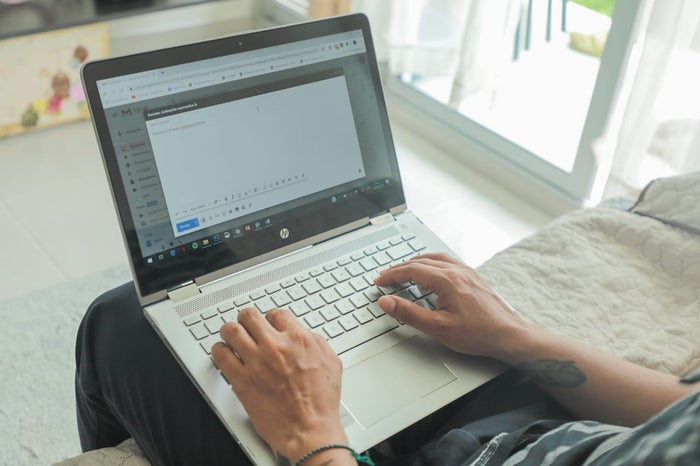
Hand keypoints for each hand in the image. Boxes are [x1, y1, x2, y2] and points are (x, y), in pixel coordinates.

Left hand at [212, 308, 347, 462]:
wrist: (309, 429)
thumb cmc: (321, 402)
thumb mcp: (331, 362)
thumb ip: (316, 342)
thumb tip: (304, 334)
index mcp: (298, 339)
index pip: (276, 314)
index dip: (270, 318)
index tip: (267, 324)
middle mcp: (275, 346)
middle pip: (249, 316)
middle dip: (246, 320)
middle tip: (246, 326)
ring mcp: (256, 362)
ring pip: (231, 331)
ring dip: (229, 331)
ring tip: (230, 336)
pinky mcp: (242, 381)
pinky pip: (221, 356)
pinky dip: (219, 351)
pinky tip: (223, 354)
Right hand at [374, 253, 525, 360]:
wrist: (509, 336)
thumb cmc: (479, 333)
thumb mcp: (437, 327)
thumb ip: (409, 313)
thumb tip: (387, 302)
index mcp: (447, 280)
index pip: (411, 271)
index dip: (392, 275)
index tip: (379, 282)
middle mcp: (457, 271)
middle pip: (421, 262)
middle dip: (400, 268)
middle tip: (386, 277)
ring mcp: (467, 272)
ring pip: (435, 258)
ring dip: (416, 262)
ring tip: (404, 270)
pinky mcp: (474, 278)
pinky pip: (448, 262)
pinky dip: (432, 263)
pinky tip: (431, 271)